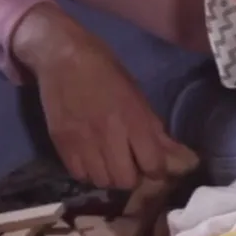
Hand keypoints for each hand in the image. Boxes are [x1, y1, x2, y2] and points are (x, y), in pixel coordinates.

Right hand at [12, 4, 193, 189]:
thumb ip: (151, 125)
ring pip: (101, 181)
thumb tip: (175, 153)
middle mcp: (109, 134)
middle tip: (127, 163)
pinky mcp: (61, 142)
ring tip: (106, 161)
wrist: (60, 54)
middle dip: (131, 176)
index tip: (150, 163)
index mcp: (133, 118)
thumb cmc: (102, 67)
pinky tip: (88, 158)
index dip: (155, 169)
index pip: (153, 165)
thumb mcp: (134, 91)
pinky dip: (86, 171)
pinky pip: (78, 174)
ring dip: (107, 175)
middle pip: (125, 180)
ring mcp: (82, 140)